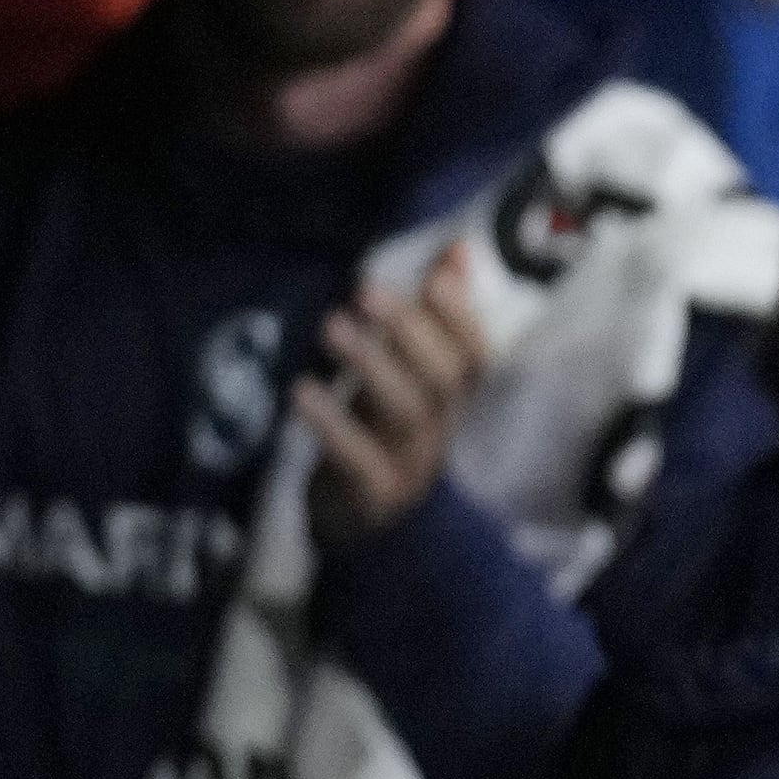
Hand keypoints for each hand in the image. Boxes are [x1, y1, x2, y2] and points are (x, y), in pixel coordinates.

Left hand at [295, 242, 489, 545]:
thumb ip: (428, 314)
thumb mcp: (402, 372)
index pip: (475, 357)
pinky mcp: (374, 495)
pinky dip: (334, 425)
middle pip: (444, 381)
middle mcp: (439, 429)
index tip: (437, 277)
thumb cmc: (379, 434)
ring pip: (408, 413)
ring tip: (332, 327)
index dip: (462, 319)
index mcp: (449, 400)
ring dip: (372, 365)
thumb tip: (457, 251)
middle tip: (366, 290)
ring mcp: (411, 464)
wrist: (358, 527)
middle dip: (410, 332)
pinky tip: (303, 390)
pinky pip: (361, 461)